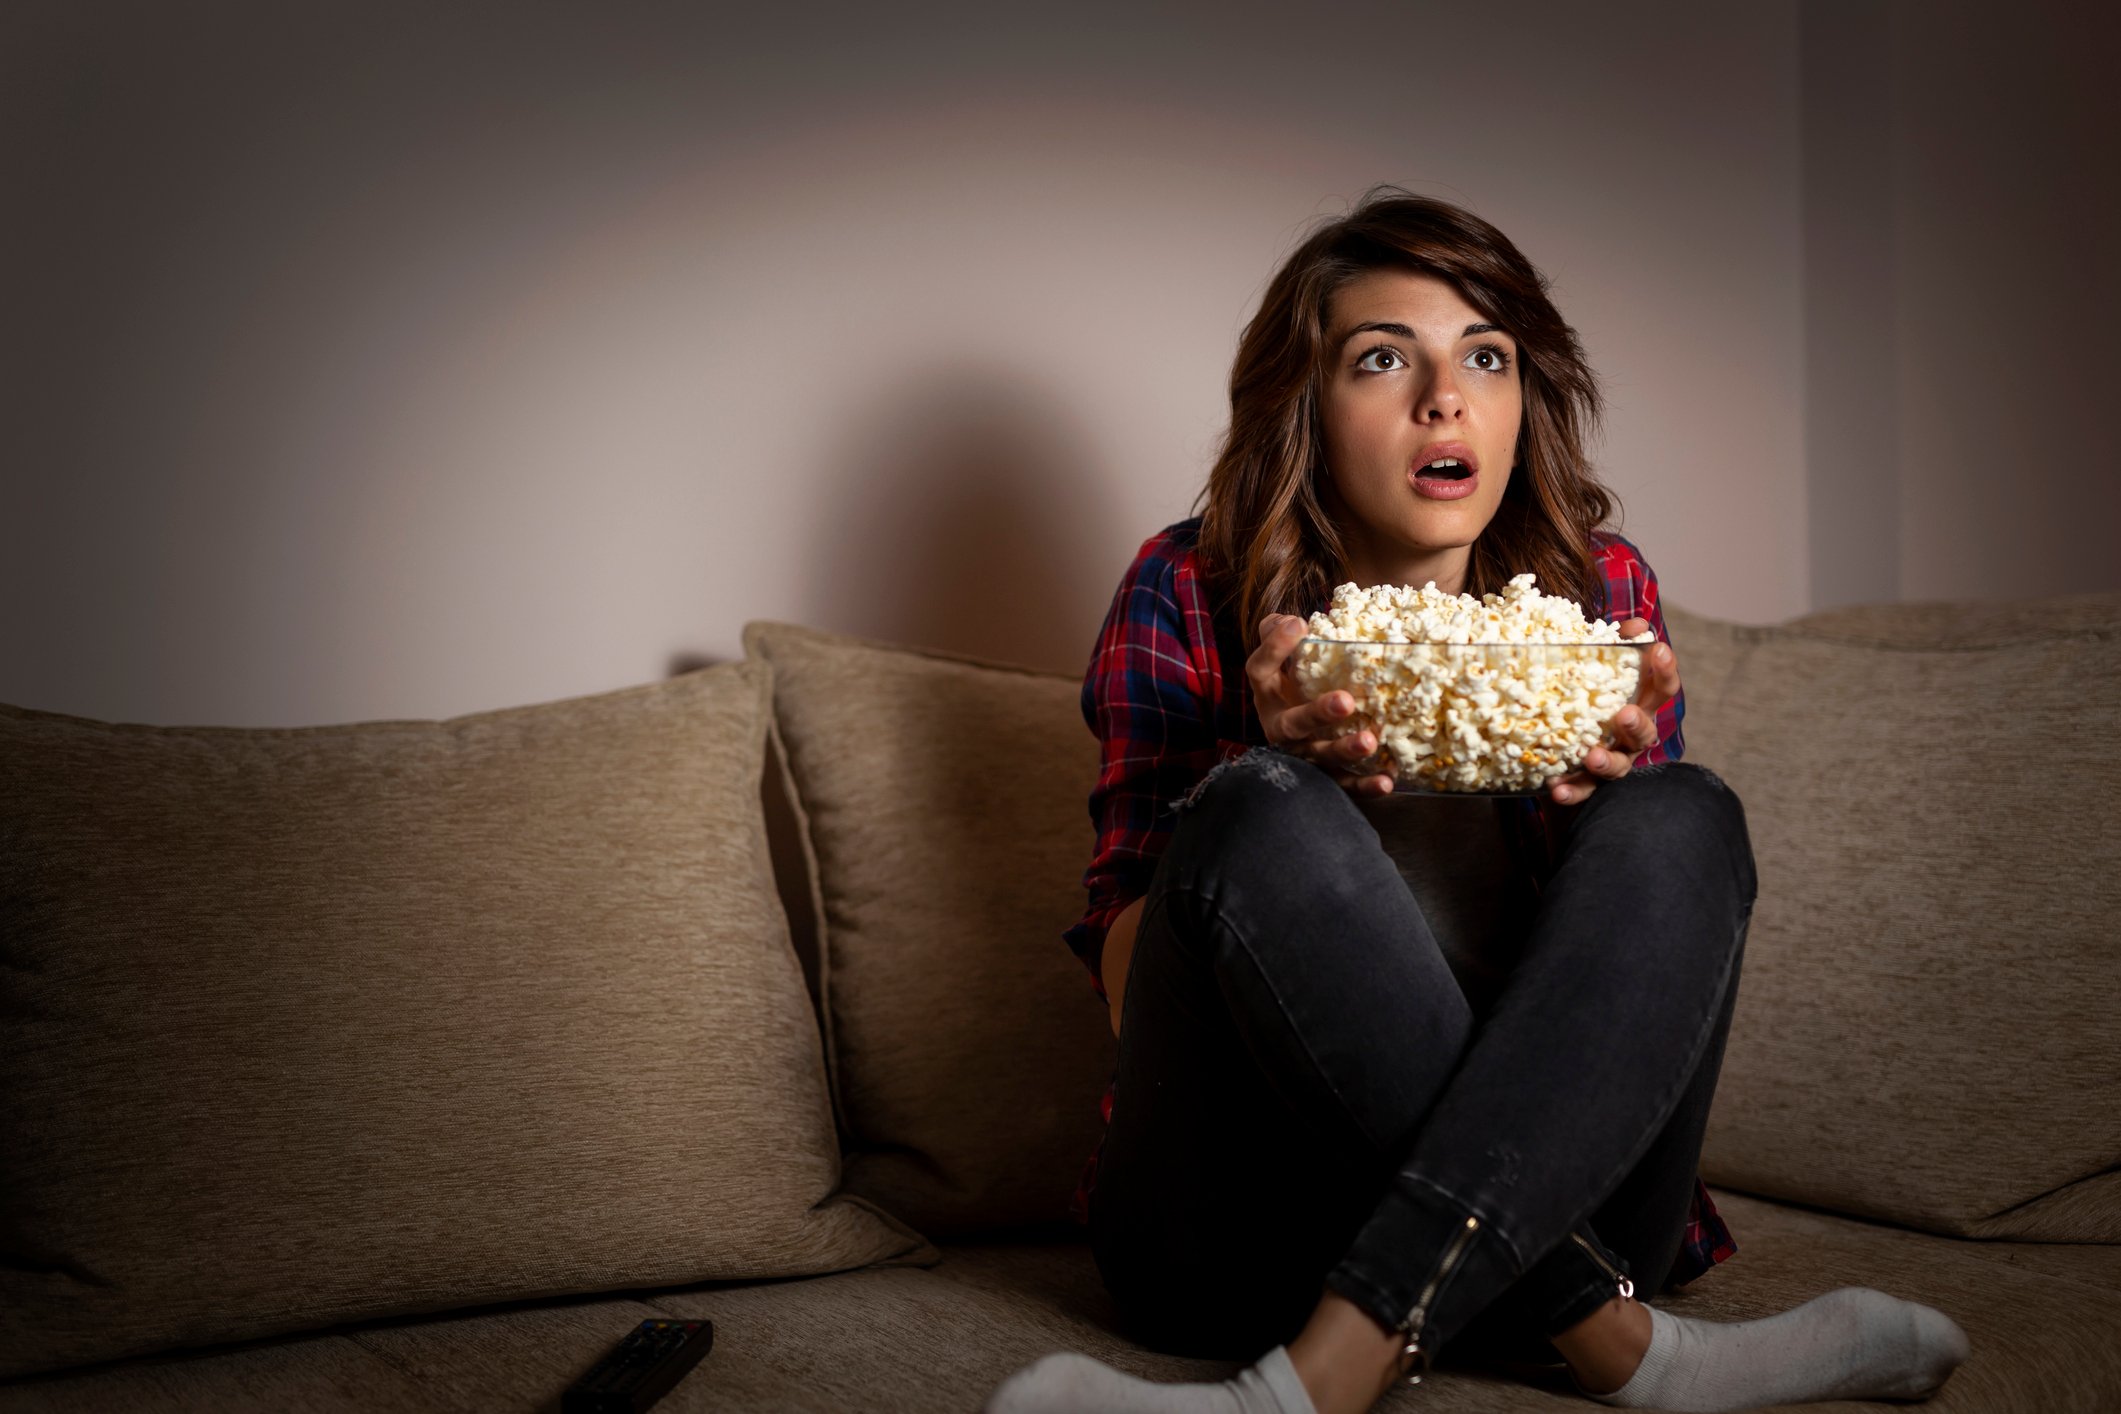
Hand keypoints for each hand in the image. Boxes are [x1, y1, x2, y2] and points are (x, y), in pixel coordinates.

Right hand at [1246, 614, 1395, 796]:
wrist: (1297, 738)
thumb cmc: (1296, 687)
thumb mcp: (1283, 660)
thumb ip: (1281, 635)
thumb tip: (1293, 622)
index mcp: (1269, 693)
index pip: (1261, 669)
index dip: (1275, 648)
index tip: (1299, 625)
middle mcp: (1281, 726)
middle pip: (1293, 723)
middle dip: (1318, 714)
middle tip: (1345, 701)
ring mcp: (1303, 755)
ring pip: (1320, 756)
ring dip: (1344, 750)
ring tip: (1369, 742)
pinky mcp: (1326, 777)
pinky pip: (1344, 784)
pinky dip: (1365, 786)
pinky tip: (1386, 781)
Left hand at [1544, 618, 1678, 806]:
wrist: (1566, 753)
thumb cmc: (1589, 702)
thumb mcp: (1598, 672)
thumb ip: (1614, 647)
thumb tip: (1636, 623)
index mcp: (1639, 705)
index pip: (1662, 688)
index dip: (1664, 670)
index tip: (1659, 649)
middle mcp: (1631, 736)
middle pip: (1645, 732)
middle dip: (1636, 723)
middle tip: (1624, 714)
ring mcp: (1613, 761)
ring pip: (1619, 766)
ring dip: (1607, 761)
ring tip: (1592, 756)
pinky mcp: (1588, 785)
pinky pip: (1583, 790)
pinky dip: (1571, 789)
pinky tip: (1555, 786)